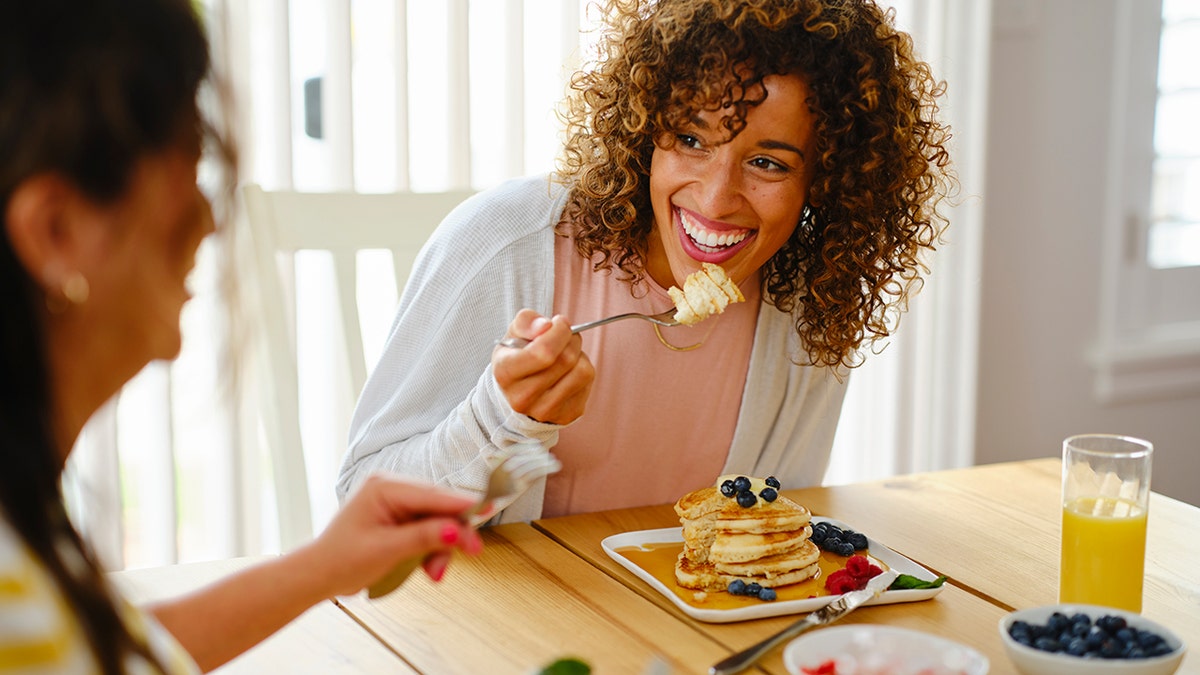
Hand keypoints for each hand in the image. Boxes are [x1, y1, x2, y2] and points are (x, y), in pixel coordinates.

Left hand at [300, 475, 483, 596]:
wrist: (318, 576)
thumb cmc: (341, 560)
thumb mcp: (386, 550)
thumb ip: (423, 538)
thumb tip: (456, 531)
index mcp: (385, 487)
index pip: (433, 495)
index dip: (463, 505)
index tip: (489, 509)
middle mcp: (393, 489)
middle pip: (439, 508)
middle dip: (451, 534)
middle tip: (471, 553)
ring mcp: (397, 503)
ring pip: (437, 522)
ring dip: (440, 548)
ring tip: (434, 574)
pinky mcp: (400, 519)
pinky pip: (427, 530)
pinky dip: (431, 550)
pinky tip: (428, 568)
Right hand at [493, 310, 594, 424]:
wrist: (517, 392)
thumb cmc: (518, 356)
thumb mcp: (513, 334)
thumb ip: (527, 322)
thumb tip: (546, 326)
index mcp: (506, 373)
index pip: (543, 352)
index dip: (559, 331)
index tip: (560, 322)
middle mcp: (523, 397)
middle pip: (566, 359)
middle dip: (571, 339)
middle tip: (566, 336)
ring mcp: (545, 410)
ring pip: (582, 371)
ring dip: (580, 355)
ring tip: (567, 354)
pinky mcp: (566, 416)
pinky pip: (588, 383)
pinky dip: (583, 370)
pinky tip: (569, 371)